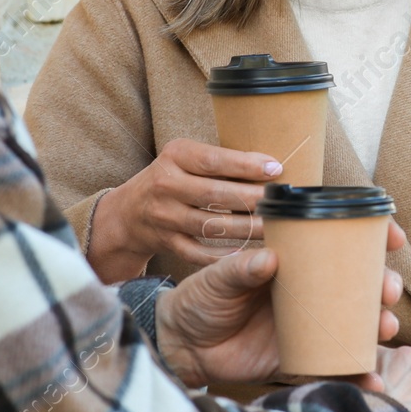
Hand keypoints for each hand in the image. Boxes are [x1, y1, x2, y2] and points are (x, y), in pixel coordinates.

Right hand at [90, 138, 279, 281]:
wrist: (127, 213)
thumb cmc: (171, 179)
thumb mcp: (186, 159)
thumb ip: (221, 161)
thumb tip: (271, 166)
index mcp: (175, 156)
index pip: (213, 160)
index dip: (246, 165)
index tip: (276, 170)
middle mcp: (166, 184)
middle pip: (216, 195)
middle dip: (254, 200)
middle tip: (283, 204)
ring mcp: (164, 216)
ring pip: (212, 225)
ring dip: (247, 229)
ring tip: (275, 229)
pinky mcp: (166, 243)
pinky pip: (198, 252)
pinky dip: (222, 255)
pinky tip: (246, 255)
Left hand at [154, 221, 409, 387]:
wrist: (182, 346)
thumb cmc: (199, 299)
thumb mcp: (217, 278)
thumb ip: (240, 269)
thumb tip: (269, 260)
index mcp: (294, 261)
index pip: (341, 242)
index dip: (374, 237)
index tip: (393, 237)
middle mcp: (310, 291)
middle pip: (360, 284)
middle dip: (385, 284)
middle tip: (389, 290)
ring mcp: (309, 325)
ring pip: (357, 323)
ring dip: (378, 324)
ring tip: (384, 327)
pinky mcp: (302, 359)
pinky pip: (336, 366)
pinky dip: (357, 374)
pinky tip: (374, 380)